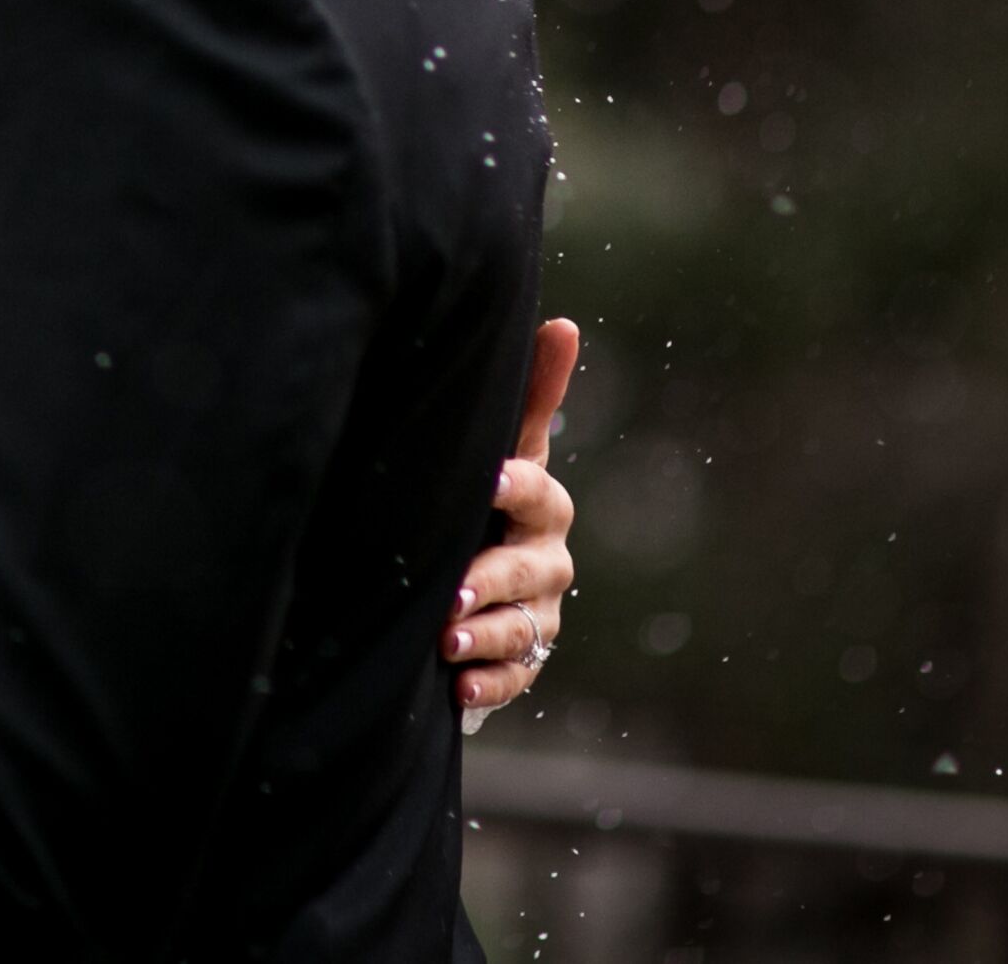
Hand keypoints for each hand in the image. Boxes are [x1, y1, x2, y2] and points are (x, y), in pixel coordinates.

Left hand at [447, 317, 578, 726]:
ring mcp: (540, 614)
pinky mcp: (524, 660)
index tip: (489, 480)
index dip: (517, 486)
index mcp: (542, 505)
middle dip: (490, 582)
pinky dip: (489, 684)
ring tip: (444, 643)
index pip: (538, 492)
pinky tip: (457, 687)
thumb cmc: (487, 494)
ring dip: (484, 637)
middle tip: (448, 596)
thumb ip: (532, 395)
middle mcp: (548, 561)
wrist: (481, 573)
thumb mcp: (501, 446)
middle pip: (528, 571)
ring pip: (523, 630)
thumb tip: (563, 320)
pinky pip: (517, 677)